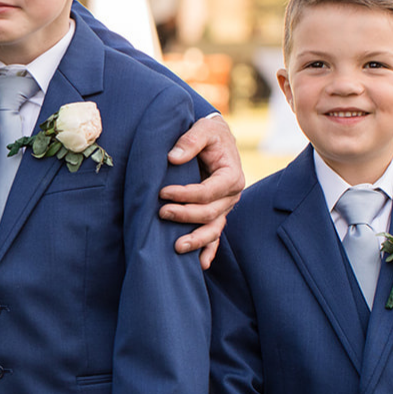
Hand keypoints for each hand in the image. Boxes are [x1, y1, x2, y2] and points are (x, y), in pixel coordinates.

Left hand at [159, 114, 244, 268]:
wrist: (216, 138)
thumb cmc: (209, 133)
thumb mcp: (203, 129)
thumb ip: (190, 141)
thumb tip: (173, 158)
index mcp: (231, 176)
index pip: (208, 191)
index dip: (186, 194)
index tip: (162, 192)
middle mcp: (231, 195)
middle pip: (210, 213)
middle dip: (185, 216)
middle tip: (161, 212)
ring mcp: (225, 207)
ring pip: (213, 229)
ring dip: (196, 240)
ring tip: (177, 247)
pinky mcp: (217, 213)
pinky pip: (215, 235)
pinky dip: (209, 250)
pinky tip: (200, 264)